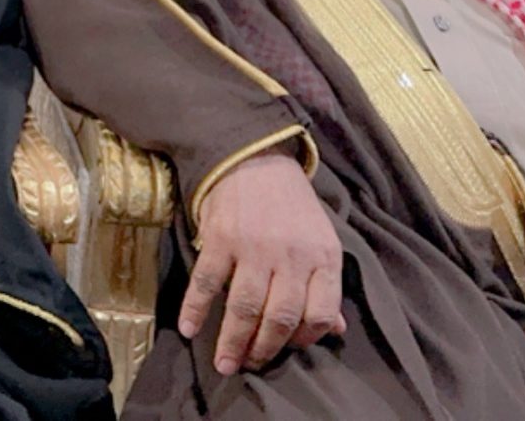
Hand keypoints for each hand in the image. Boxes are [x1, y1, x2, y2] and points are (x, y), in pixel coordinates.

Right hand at [178, 152, 344, 374]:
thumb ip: (326, 285)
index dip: (304, 338)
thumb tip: (335, 330)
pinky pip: (207, 283)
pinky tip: (189, 329)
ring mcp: (253, 247)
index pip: (320, 313)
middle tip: (250, 365)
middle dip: (264, 349)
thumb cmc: (291, 205)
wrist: (253, 158)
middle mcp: (290, 255)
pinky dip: (195, 309)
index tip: (287, 348)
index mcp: (322, 256)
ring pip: (245, 307)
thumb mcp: (321, 240)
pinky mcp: (220, 239)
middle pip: (280, 317)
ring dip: (233, 341)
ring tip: (226, 363)